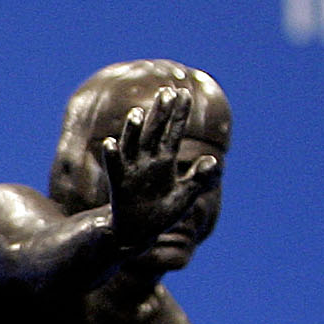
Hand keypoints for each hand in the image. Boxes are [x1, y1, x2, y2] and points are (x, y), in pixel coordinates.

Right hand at [99, 88, 215, 253]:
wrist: (138, 231)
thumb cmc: (162, 213)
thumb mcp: (185, 197)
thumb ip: (199, 178)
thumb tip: (213, 160)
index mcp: (165, 161)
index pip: (174, 132)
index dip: (179, 114)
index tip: (184, 93)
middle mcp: (148, 161)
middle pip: (155, 132)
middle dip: (161, 113)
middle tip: (167, 92)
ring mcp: (132, 171)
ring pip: (133, 146)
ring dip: (134, 130)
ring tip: (138, 113)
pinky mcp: (119, 185)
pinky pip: (115, 168)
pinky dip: (112, 156)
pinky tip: (110, 143)